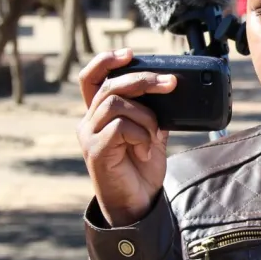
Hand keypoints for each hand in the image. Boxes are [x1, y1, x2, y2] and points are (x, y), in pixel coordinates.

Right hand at [76, 49, 176, 226]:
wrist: (138, 205)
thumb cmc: (142, 170)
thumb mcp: (151, 135)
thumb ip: (154, 113)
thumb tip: (171, 89)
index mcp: (100, 114)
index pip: (92, 78)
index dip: (106, 61)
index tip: (130, 54)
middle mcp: (89, 122)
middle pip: (111, 85)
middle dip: (144, 80)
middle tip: (171, 83)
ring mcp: (89, 136)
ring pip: (117, 104)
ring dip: (145, 117)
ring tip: (153, 137)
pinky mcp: (94, 151)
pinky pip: (120, 127)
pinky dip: (141, 136)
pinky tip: (145, 152)